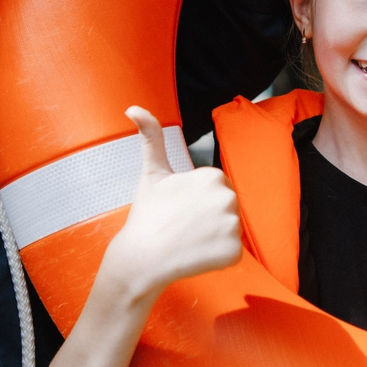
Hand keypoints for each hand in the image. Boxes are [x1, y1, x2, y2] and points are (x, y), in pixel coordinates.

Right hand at [97, 107, 242, 302]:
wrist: (141, 258)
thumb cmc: (147, 217)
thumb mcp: (152, 172)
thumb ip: (151, 136)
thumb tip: (133, 108)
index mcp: (213, 176)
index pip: (216, 191)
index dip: (197, 203)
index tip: (180, 210)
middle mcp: (227, 197)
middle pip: (225, 209)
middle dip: (208, 218)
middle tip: (183, 226)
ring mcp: (232, 225)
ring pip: (229, 230)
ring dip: (213, 238)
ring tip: (189, 241)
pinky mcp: (233, 251)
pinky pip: (231, 252)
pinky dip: (217, 258)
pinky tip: (197, 255)